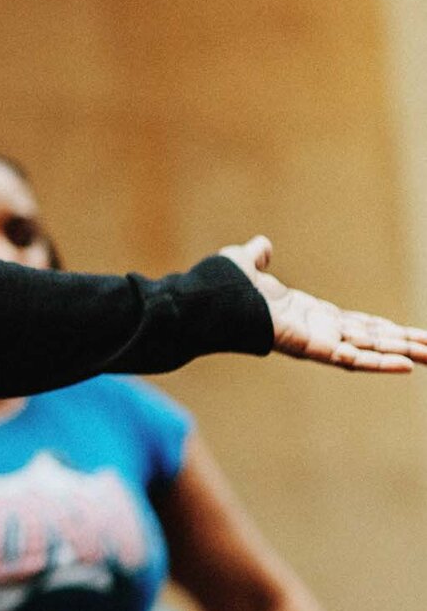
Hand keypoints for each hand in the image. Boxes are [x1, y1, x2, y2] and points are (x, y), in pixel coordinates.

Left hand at [223, 237, 426, 373]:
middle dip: (404, 343)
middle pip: (373, 339)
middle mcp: (319, 330)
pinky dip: (379, 362)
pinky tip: (407, 366)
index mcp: (310, 314)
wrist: (204, 301)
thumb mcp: (246, 265)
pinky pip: (352, 359)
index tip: (411, 333)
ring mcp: (317, 341)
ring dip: (402, 353)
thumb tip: (261, 244)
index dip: (385, 329)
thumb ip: (257, 258)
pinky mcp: (312, 348)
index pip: (358, 324)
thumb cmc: (220, 288)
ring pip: (370, 349)